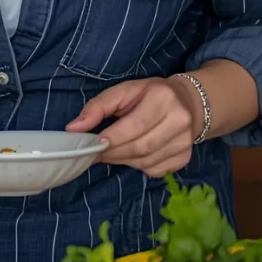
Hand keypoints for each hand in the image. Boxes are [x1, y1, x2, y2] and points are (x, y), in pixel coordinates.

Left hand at [65, 76, 202, 177]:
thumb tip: (73, 129)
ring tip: (111, 153)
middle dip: (114, 153)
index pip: (136, 125)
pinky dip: (139, 167)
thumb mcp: (122, 91)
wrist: (188, 102)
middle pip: (142, 147)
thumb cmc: (148, 95)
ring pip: (148, 162)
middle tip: (96, 153)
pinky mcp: (186, 157)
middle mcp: (179, 120)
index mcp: (163, 98)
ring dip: (123, 161)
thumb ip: (97, 108)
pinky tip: (132, 156)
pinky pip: (157, 170)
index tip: (94, 144)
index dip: (113, 138)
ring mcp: (186, 141)